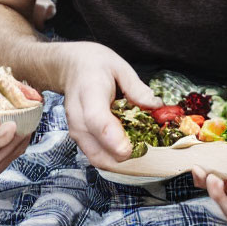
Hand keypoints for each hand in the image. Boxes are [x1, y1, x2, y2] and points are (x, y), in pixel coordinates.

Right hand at [62, 43, 161, 169]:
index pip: (97, 121)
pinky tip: (124, 142)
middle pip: (98, 150)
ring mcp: (77, 131)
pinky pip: (98, 157)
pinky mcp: (79, 139)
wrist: (70, 67)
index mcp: (90, 92)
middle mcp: (79, 117)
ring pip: (99, 160)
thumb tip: (155, 107)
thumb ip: (136, 88)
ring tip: (135, 142)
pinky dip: (113, 156)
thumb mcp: (119, 67)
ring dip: (121, 158)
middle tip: (144, 141)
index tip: (132, 148)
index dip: (114, 139)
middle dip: (125, 153)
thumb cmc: (95, 65)